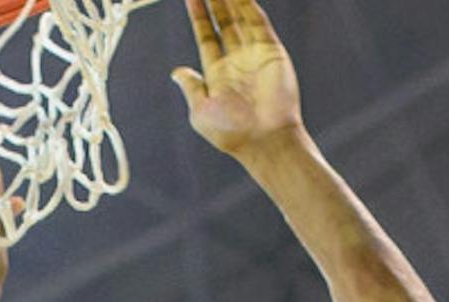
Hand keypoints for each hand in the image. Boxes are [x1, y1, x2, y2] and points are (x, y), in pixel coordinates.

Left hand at [173, 0, 303, 159]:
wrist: (264, 140)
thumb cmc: (231, 133)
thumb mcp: (201, 111)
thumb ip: (191, 87)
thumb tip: (177, 72)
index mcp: (218, 73)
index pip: (207, 35)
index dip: (199, 15)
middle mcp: (237, 61)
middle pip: (223, 21)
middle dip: (214, 0)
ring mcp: (255, 54)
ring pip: (240, 17)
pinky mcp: (272, 51)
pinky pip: (258, 22)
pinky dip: (248, 5)